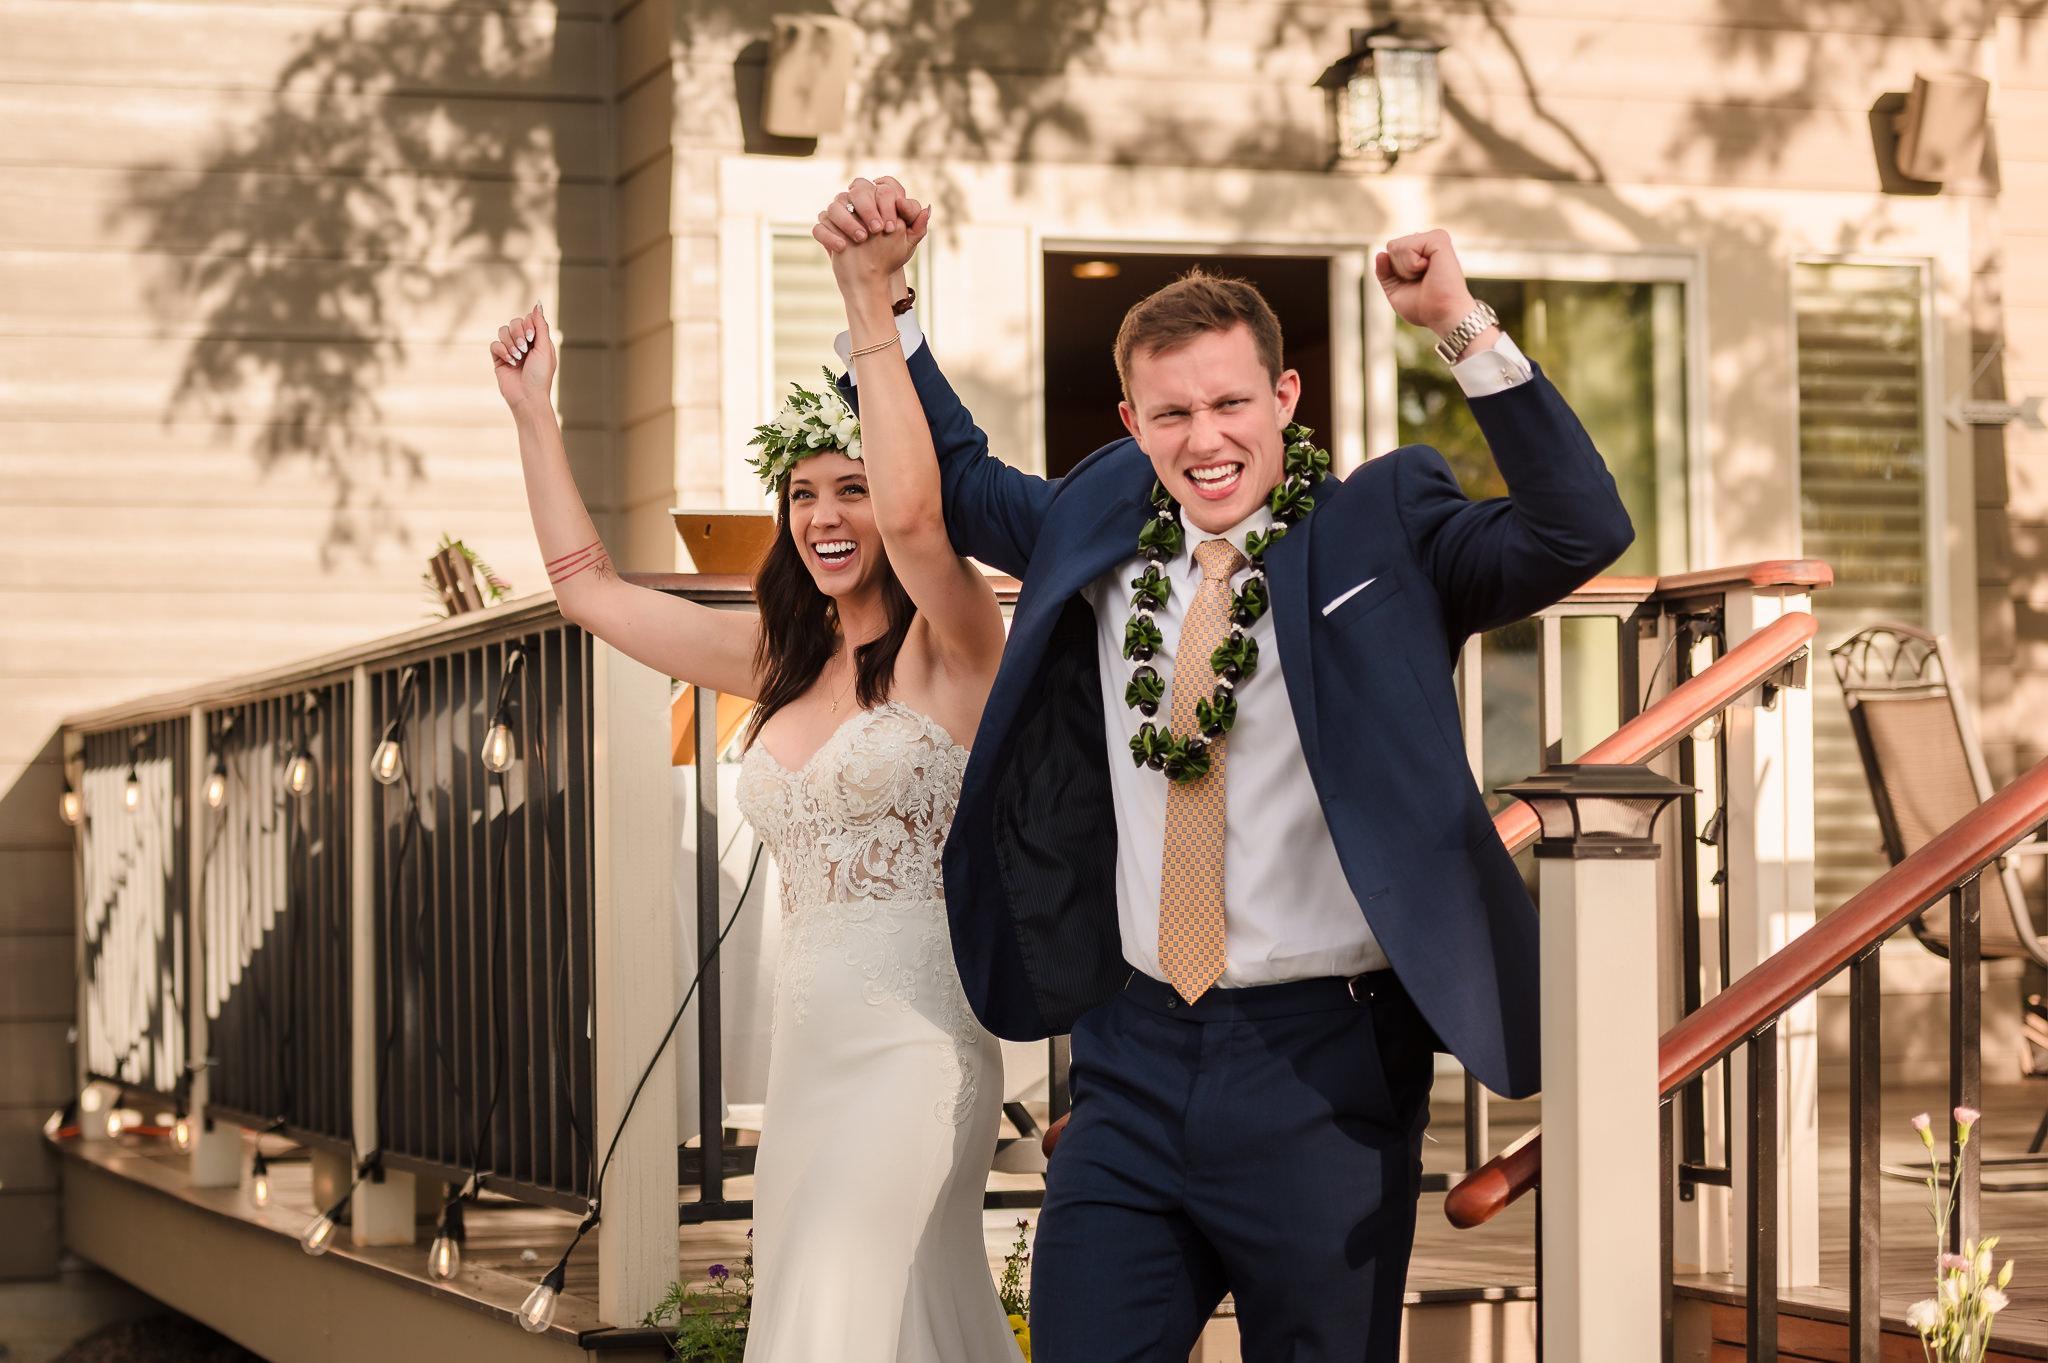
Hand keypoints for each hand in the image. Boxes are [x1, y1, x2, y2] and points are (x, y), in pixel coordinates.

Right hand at [491, 303, 554, 413]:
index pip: (528, 319)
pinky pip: (494, 344)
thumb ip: (541, 325)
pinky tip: (510, 362)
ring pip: (503, 331)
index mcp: (538, 340)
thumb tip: (538, 303)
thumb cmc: (540, 375)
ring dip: (510, 343)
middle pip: (514, 322)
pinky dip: (502, 351)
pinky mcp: (498, 359)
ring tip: (517, 357)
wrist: (528, 396)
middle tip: (525, 348)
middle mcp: (524, 343)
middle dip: (518, 333)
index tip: (532, 337)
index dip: (528, 324)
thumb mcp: (545, 348)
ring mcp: (510, 350)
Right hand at [812, 175, 930, 256]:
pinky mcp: (825, 229)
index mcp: (879, 200)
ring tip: (862, 239)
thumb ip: (918, 226)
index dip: (888, 202)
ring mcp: (839, 214)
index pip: (884, 186)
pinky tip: (842, 247)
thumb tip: (926, 208)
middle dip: (869, 208)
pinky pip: (820, 227)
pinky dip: (829, 235)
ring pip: (835, 204)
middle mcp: (857, 202)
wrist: (869, 276)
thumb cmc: (890, 256)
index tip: (892, 226)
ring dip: (848, 221)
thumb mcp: (907, 243)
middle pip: (859, 189)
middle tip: (878, 230)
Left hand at [1374, 229, 1479, 335]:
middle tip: (1421, 280)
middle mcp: (1428, 243)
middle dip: (1398, 270)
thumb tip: (1380, 253)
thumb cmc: (1424, 308)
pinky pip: (1406, 246)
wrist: (1442, 315)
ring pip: (1395, 246)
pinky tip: (1429, 269)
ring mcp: (1434, 239)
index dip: (1395, 273)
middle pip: (1391, 247)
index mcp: (1420, 252)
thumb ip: (1384, 273)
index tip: (1415, 284)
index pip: (1391, 252)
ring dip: (1405, 269)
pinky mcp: (1438, 238)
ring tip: (1427, 275)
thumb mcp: (1396, 290)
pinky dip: (1411, 265)